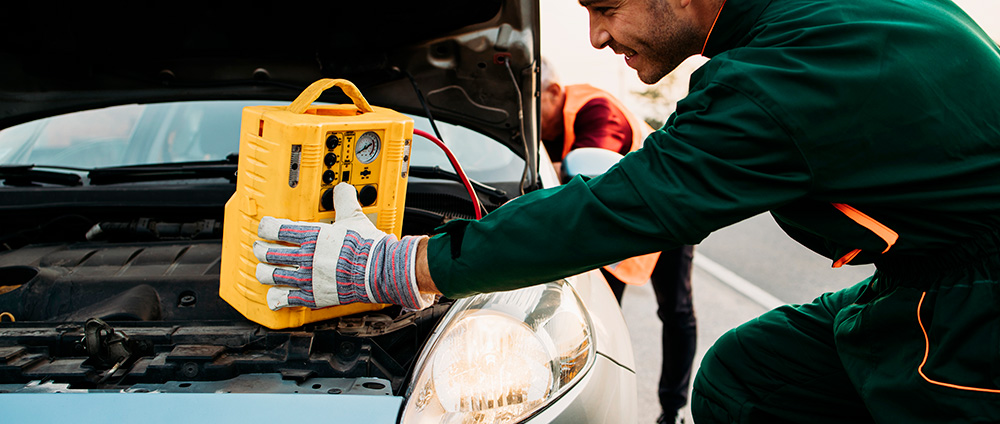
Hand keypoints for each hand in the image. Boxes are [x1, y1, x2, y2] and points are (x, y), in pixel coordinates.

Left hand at [253, 183, 433, 310]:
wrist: (378, 270)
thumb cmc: (367, 246)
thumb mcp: (354, 217)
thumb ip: (344, 201)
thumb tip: (342, 188)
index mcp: (312, 235)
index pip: (275, 229)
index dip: (265, 228)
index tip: (265, 228)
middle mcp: (305, 256)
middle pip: (269, 253)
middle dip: (260, 250)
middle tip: (260, 249)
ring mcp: (307, 277)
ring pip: (271, 276)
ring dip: (264, 272)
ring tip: (263, 271)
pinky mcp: (313, 296)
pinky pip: (285, 299)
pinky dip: (276, 298)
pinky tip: (274, 297)